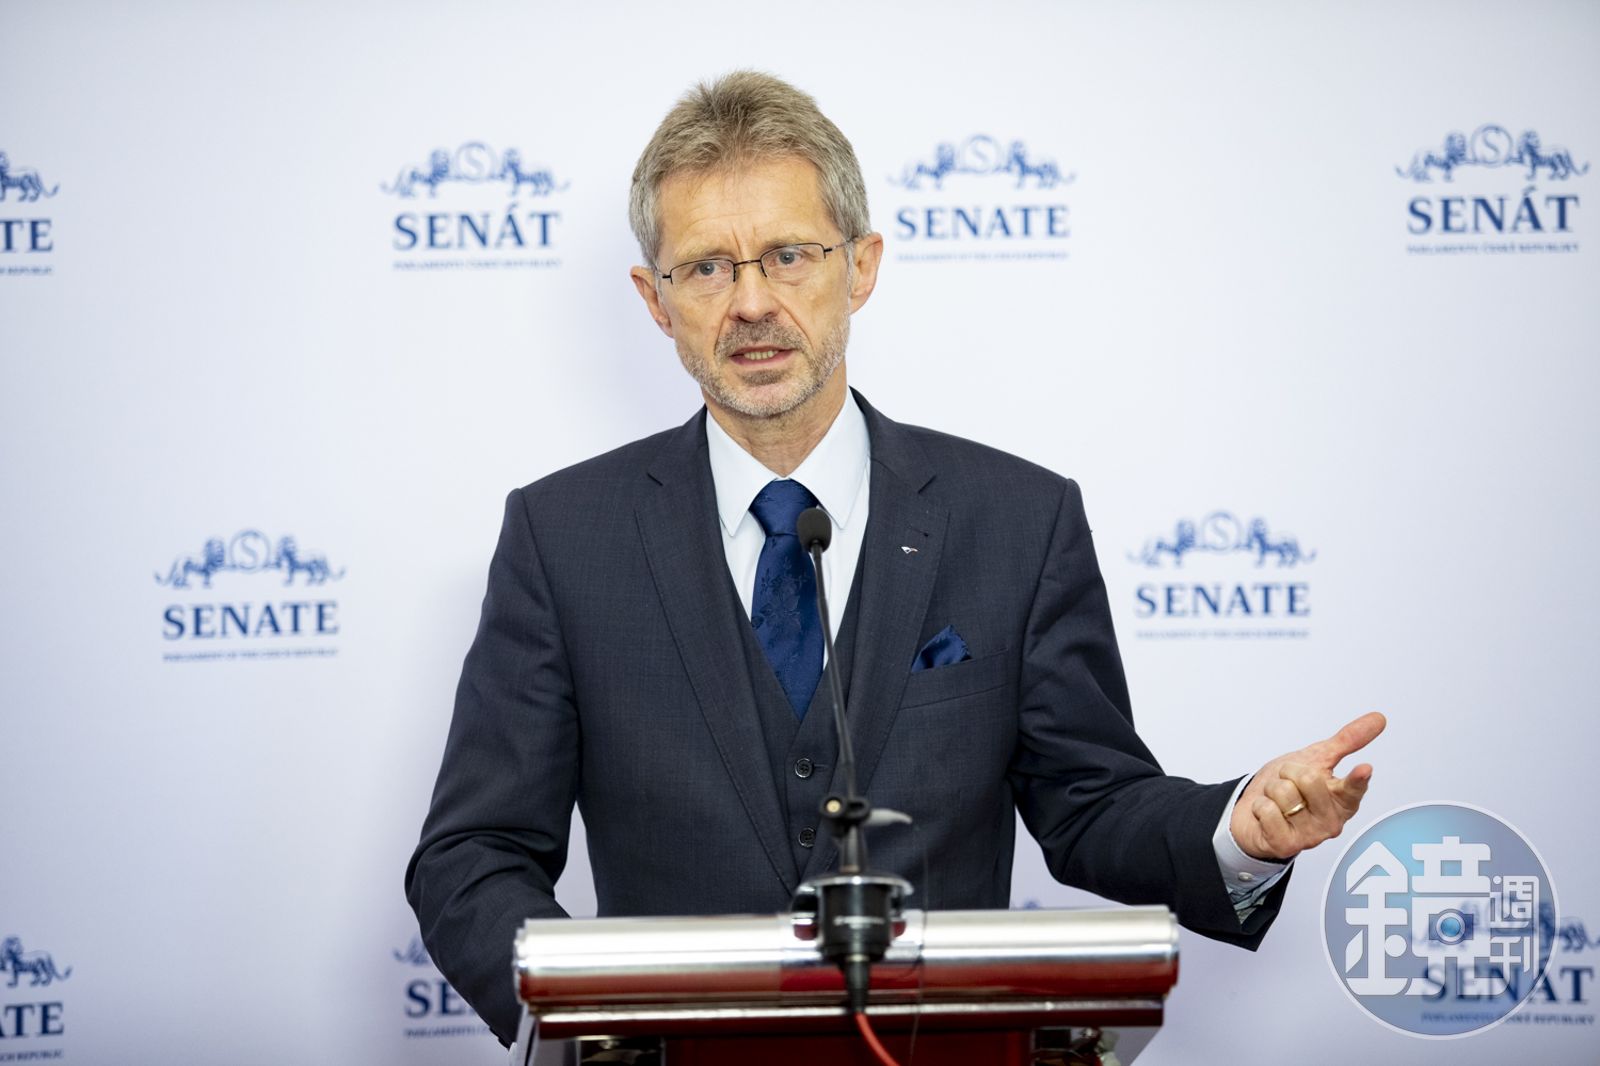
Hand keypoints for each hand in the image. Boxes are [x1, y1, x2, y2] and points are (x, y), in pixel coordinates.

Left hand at [1230, 711, 1386, 861]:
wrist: (1253, 811)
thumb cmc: (1289, 786)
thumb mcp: (1316, 759)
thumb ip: (1347, 742)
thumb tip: (1378, 718)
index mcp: (1343, 799)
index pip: (1353, 788)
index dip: (1357, 778)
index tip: (1364, 769)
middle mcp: (1331, 821)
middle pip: (1308, 778)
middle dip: (1288, 772)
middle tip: (1287, 783)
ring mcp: (1311, 836)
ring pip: (1284, 793)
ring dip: (1272, 790)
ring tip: (1277, 801)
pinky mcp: (1287, 846)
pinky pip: (1267, 810)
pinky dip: (1260, 806)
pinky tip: (1266, 816)